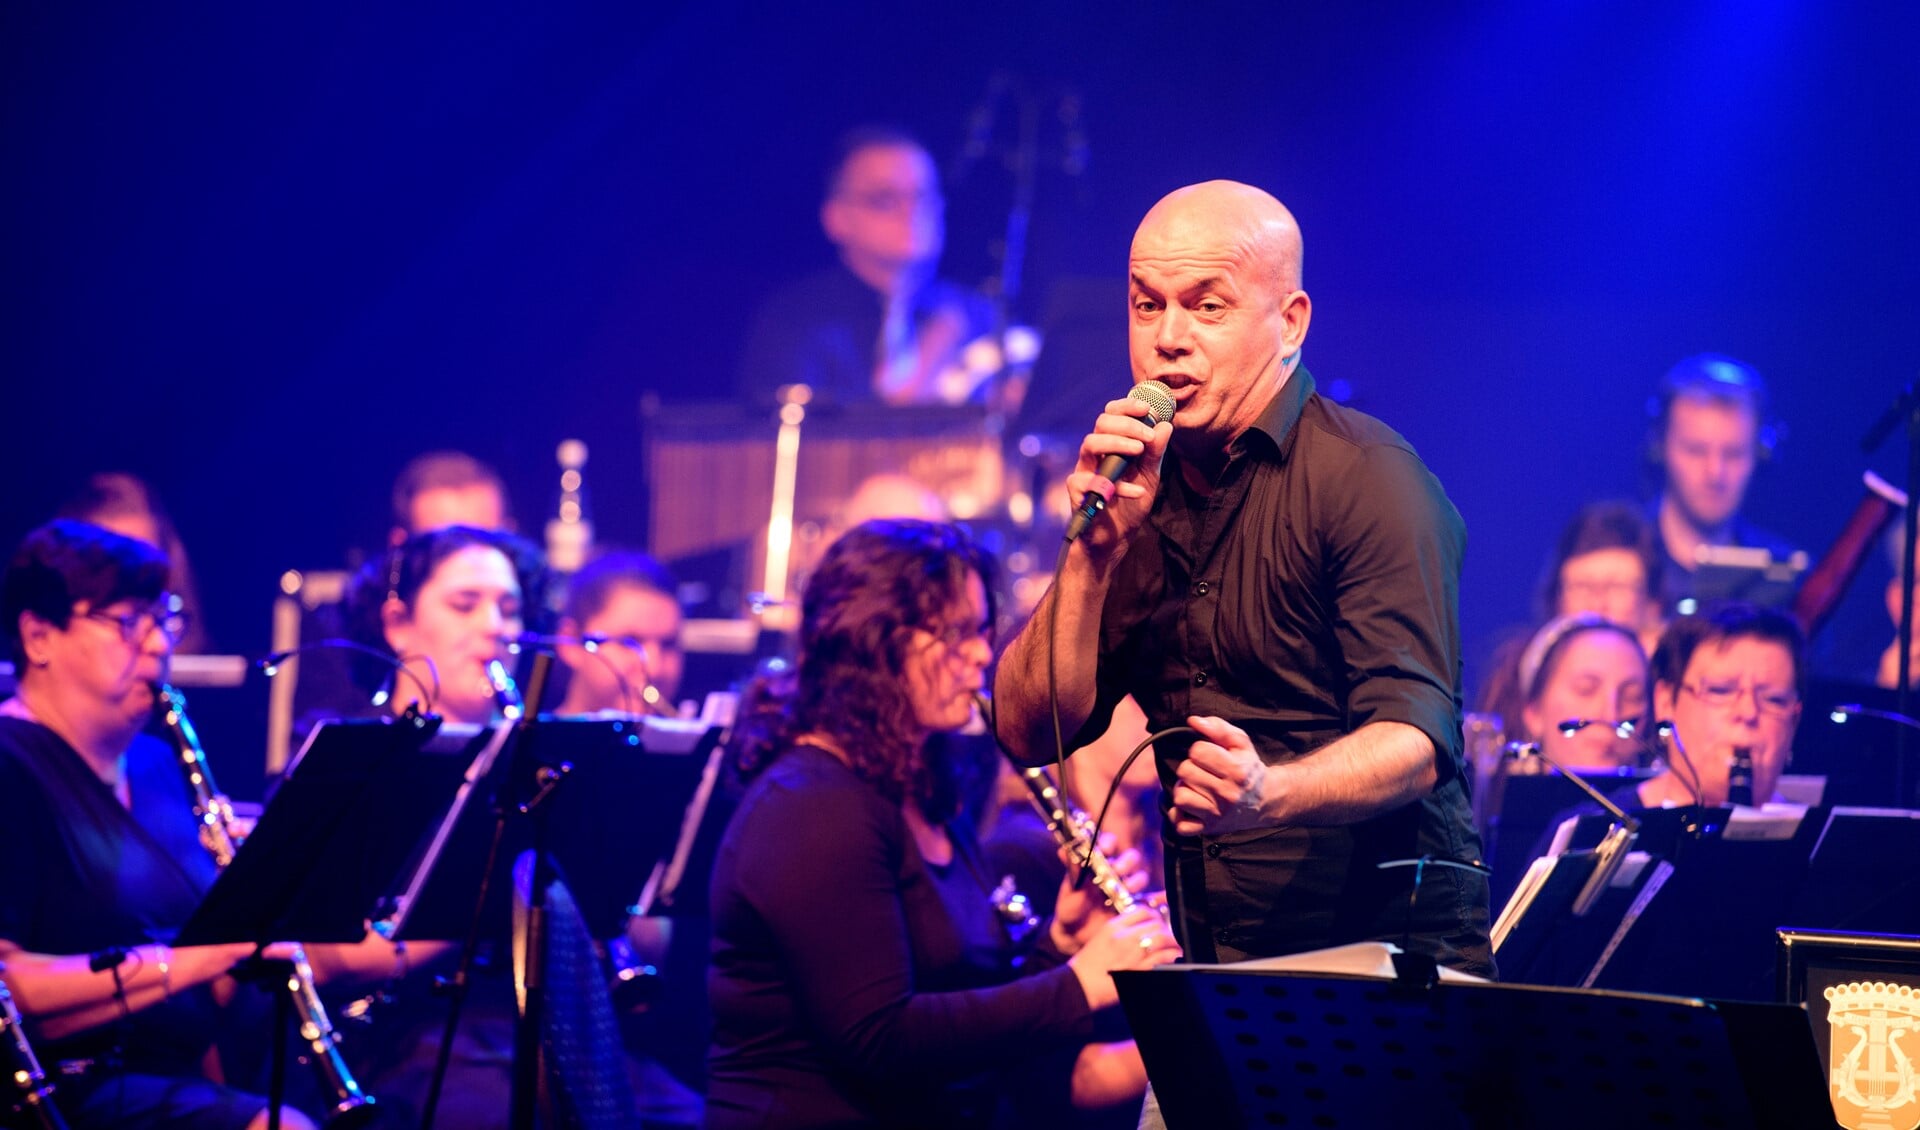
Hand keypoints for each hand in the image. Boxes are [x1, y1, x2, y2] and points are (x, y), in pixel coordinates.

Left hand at [1051, 834, 1152, 951]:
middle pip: (1131, 857)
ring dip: (1135, 880)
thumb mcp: (1069, 890)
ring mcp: (1126, 888)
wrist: (1076, 936)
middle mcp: (1115, 872)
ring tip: (1126, 888)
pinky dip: (1142, 899)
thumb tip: (1063, 851)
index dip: (1109, 843)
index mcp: (1098, 863)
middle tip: (1117, 870)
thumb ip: (1072, 872)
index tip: (1105, 849)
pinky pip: (1146, 899)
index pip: (1109, 843)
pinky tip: (1132, 903)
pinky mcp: (1133, 905)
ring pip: (1140, 876)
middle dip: (1127, 862)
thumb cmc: (1071, 908)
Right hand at [1066, 906, 1181, 1010]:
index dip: (1154, 914)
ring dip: (1172, 940)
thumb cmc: (1088, 965)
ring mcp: (1132, 954)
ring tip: (1174, 945)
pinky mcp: (1139, 971)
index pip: (1142, 910)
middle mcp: (1124, 938)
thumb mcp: (1100, 938)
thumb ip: (1120, 930)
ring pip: (1162, 938)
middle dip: (1165, 927)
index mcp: (1113, 927)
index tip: (1157, 919)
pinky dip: (1171, 955)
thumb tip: (1141, 926)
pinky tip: (1172, 956)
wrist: (1080, 986)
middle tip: (1168, 933)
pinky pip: (1163, 958)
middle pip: (1155, 922)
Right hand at [1067, 396, 1172, 557]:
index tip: (1147, 408)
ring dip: (1116, 443)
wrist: (1115, 540)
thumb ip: (1156, 452)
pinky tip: (1137, 491)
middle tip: (1147, 437)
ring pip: (1089, 444)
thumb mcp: (1150, 475)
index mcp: (1110, 445)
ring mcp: (1084, 472)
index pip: (1111, 415)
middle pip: (1100, 424)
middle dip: (1126, 425)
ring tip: (1139, 451)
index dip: (1126, 406)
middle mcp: (1094, 455)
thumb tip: (1166, 425)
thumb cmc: (1129, 503)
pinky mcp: (1078, 493)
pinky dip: (1118, 486)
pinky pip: (1091, 482)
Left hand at [1170, 715, 1273, 836]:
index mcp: (1235, 770)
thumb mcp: (1240, 743)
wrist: (1266, 801)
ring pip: (1180, 797)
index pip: (1197, 751)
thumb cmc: (1248, 768)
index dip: (1199, 750)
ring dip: (1184, 790)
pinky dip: (1181, 815)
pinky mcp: (1209, 830)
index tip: (1209, 756)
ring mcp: (1217, 814)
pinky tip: (1192, 806)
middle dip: (1190, 768)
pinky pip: (1180, 825)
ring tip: (1196, 788)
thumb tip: (1192, 721)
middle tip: (1202, 772)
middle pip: (1185, 771)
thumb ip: (1218, 727)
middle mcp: (1226, 794)